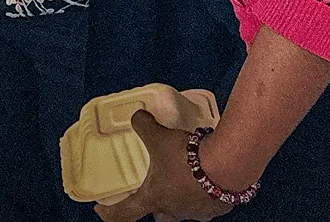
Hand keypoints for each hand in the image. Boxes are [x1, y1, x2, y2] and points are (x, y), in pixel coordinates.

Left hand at [94, 111, 234, 221]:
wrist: (228, 165)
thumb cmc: (188, 157)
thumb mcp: (158, 136)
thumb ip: (143, 125)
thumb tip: (137, 116)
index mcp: (154, 198)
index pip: (123, 214)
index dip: (109, 213)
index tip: (101, 209)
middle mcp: (174, 210)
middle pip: (158, 217)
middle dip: (153, 207)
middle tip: (150, 193)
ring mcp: (198, 212)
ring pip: (183, 211)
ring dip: (180, 199)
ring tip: (182, 181)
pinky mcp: (218, 208)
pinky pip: (207, 205)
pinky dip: (203, 194)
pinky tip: (206, 180)